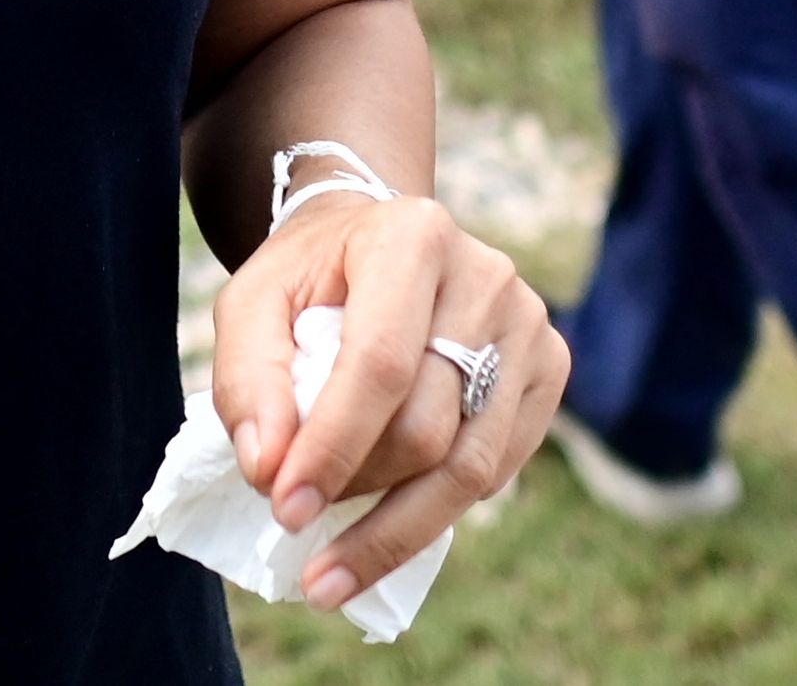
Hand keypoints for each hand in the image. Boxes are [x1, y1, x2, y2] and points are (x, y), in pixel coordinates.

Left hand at [209, 189, 567, 614]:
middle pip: (426, 426)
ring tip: (332, 558)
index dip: (333, 446)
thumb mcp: (251, 304)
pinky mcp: (549, 370)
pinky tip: (384, 518)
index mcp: (413, 239)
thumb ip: (247, 380)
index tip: (286, 509)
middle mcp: (486, 278)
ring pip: (469, 466)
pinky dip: (433, 508)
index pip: (380, 364)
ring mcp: (529, 326)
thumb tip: (267, 470)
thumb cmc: (309, 277)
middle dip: (355, 487)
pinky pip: (495, 471)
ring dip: (393, 524)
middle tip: (292, 516)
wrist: (372, 240)